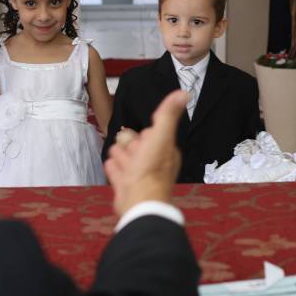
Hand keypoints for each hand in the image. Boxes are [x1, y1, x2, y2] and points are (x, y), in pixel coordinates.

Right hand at [105, 90, 187, 216]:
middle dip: (129, 143)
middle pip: (136, 145)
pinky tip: (113, 166)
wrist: (139, 201)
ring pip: (126, 158)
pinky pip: (117, 173)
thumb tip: (183, 94)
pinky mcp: (127, 186)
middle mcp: (153, 163)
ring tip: (118, 156)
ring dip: (120, 154)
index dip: (144, 134)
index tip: (143, 136)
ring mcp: (139, 175)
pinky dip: (114, 169)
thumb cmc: (151, 170)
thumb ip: (168, 114)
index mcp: (164, 150)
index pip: (151, 134)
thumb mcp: (161, 136)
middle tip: (130, 150)